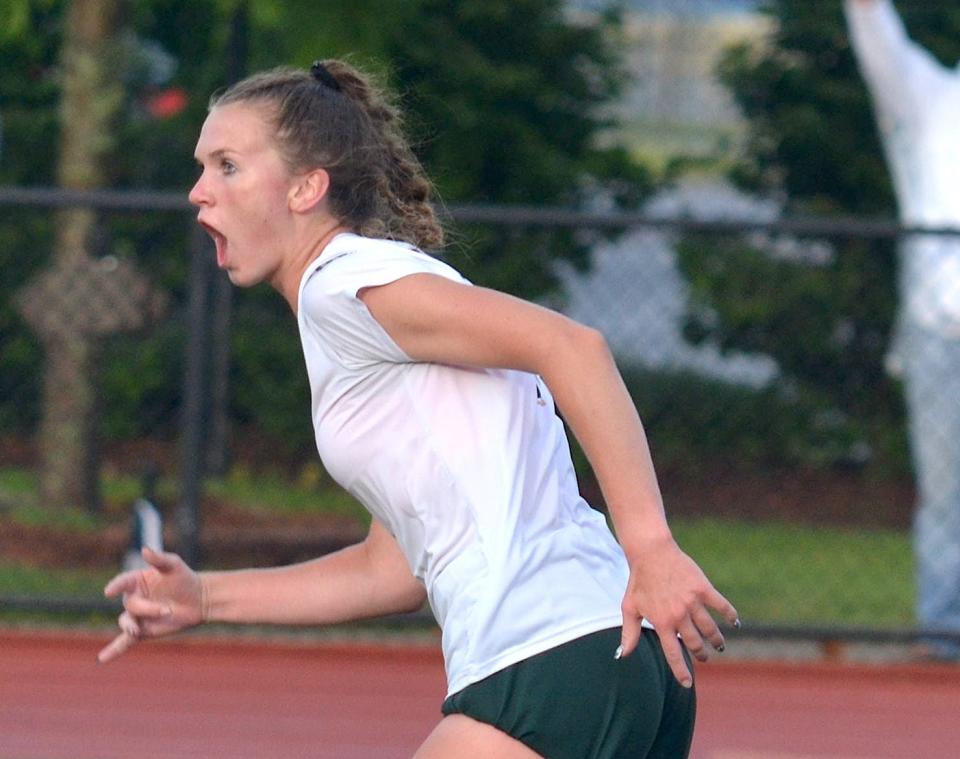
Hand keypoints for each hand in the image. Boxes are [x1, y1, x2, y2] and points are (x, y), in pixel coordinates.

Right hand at [97, 547, 204, 663]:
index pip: (122, 583)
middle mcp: (133, 598)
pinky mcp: (142, 631)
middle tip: (167, 610)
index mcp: (136, 580)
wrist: (198, 598)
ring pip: (127, 622)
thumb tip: (144, 549)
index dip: (116, 586)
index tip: (110, 591)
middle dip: (147, 609)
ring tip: (138, 630)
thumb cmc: (184, 578)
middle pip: (131, 605)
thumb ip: (159, 558)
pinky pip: (124, 641)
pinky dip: (114, 650)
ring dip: (134, 626)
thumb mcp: (174, 565)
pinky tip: (102, 658)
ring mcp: (137, 615)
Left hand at [618, 536, 738, 687]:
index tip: (686, 683)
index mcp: (661, 622)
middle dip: (701, 653)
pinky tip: (734, 622)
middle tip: (704, 656)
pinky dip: (730, 614)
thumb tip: (622, 654)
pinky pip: (721, 605)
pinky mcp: (703, 588)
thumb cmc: (638, 582)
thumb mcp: (629, 608)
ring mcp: (692, 601)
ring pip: (709, 628)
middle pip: (695, 642)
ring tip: (718, 644)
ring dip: (716, 639)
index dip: (681, 671)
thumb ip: (629, 633)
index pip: (673, 653)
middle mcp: (678, 615)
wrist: (651, 553)